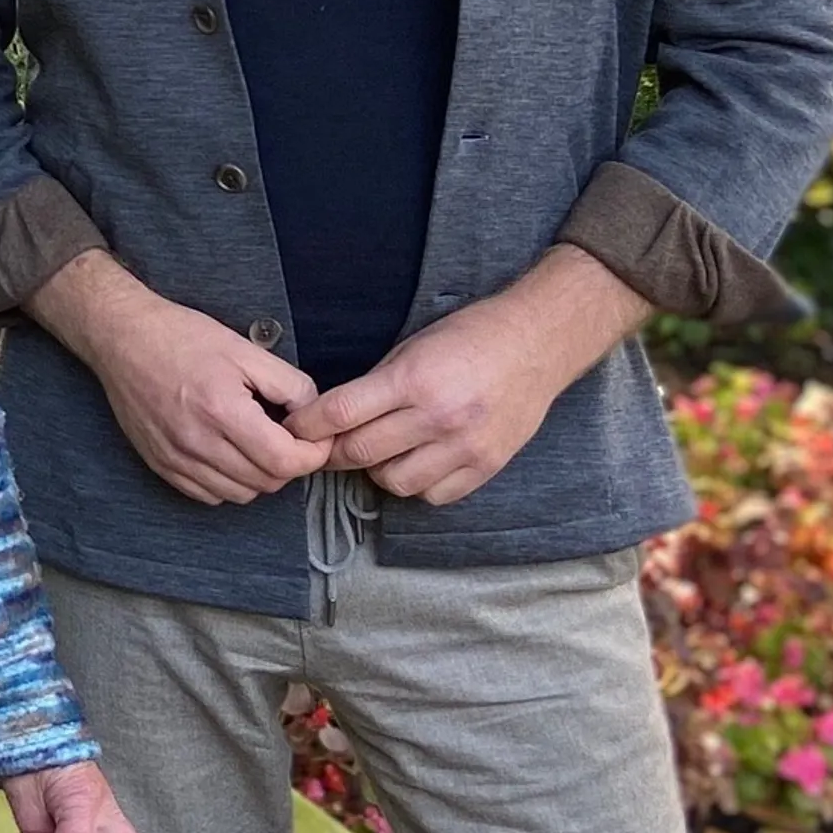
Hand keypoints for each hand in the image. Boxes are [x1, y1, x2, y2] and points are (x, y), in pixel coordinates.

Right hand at [27, 252, 326, 504]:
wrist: (122, 339)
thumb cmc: (182, 337)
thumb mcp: (246, 350)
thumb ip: (289, 384)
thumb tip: (313, 416)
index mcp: (222, 410)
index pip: (284, 460)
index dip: (312, 455)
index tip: (315, 439)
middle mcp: (197, 442)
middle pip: (266, 483)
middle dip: (289, 464)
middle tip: (289, 437)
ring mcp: (176, 459)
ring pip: (240, 494)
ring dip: (260, 476)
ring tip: (259, 444)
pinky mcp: (162, 465)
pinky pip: (209, 495)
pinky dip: (229, 483)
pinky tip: (230, 454)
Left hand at [286, 246, 646, 503]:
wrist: (537, 342)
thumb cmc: (470, 337)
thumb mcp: (412, 347)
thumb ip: (374, 386)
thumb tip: (330, 417)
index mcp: (414, 380)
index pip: (340, 414)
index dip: (308, 426)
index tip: (295, 429)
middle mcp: (438, 418)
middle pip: (360, 453)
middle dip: (333, 453)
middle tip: (326, 447)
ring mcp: (465, 447)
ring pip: (394, 482)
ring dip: (376, 471)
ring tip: (381, 451)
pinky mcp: (486, 467)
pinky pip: (433, 495)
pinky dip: (416, 483)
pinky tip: (417, 461)